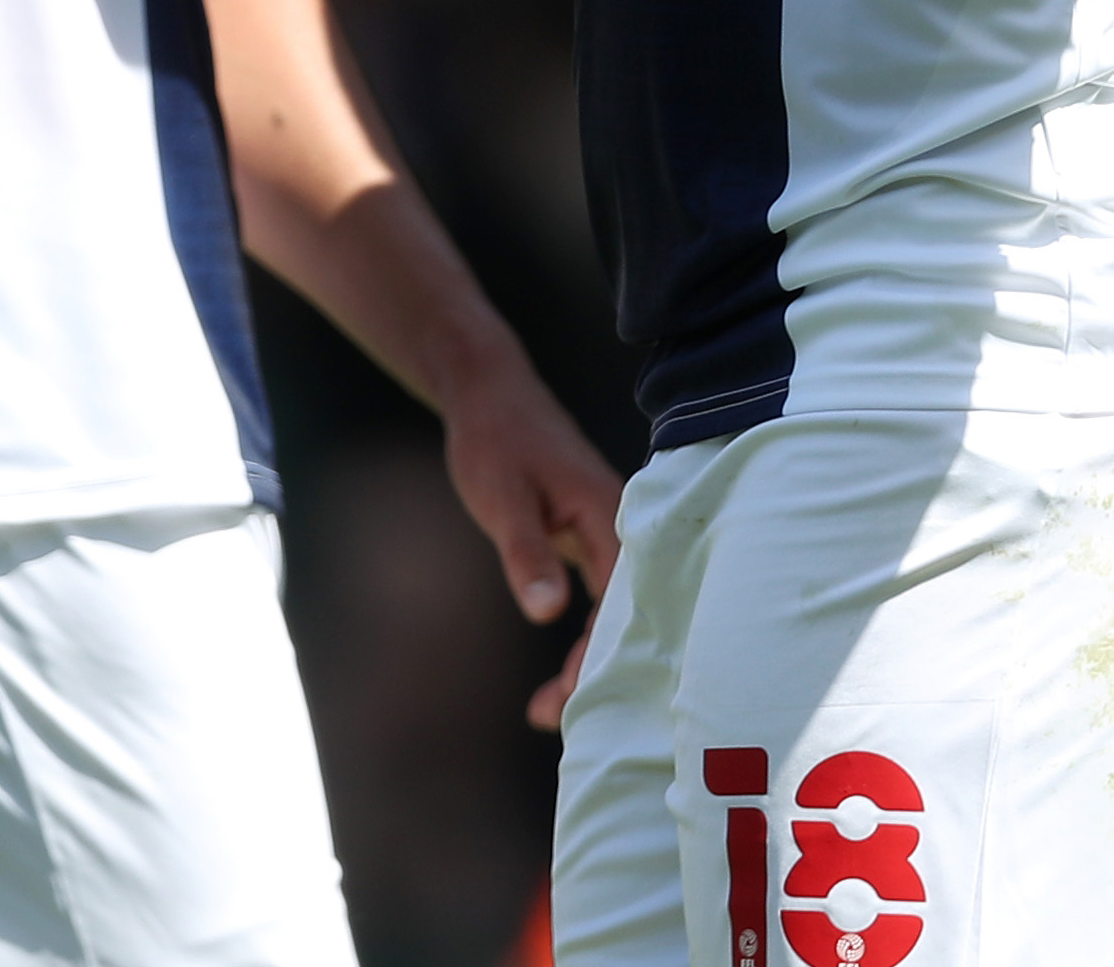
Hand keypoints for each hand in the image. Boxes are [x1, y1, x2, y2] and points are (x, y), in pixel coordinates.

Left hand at [435, 351, 621, 731]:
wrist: (489, 396)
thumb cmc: (497, 443)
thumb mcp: (503, 501)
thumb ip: (527, 554)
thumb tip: (549, 614)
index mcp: (609, 515)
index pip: (618, 601)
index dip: (598, 656)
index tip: (566, 701)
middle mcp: (619, 526)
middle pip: (624, 612)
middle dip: (594, 669)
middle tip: (547, 718)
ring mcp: (606, 530)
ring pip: (613, 608)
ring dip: (589, 656)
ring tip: (547, 708)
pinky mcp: (588, 535)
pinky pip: (600, 595)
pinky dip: (584, 633)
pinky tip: (564, 665)